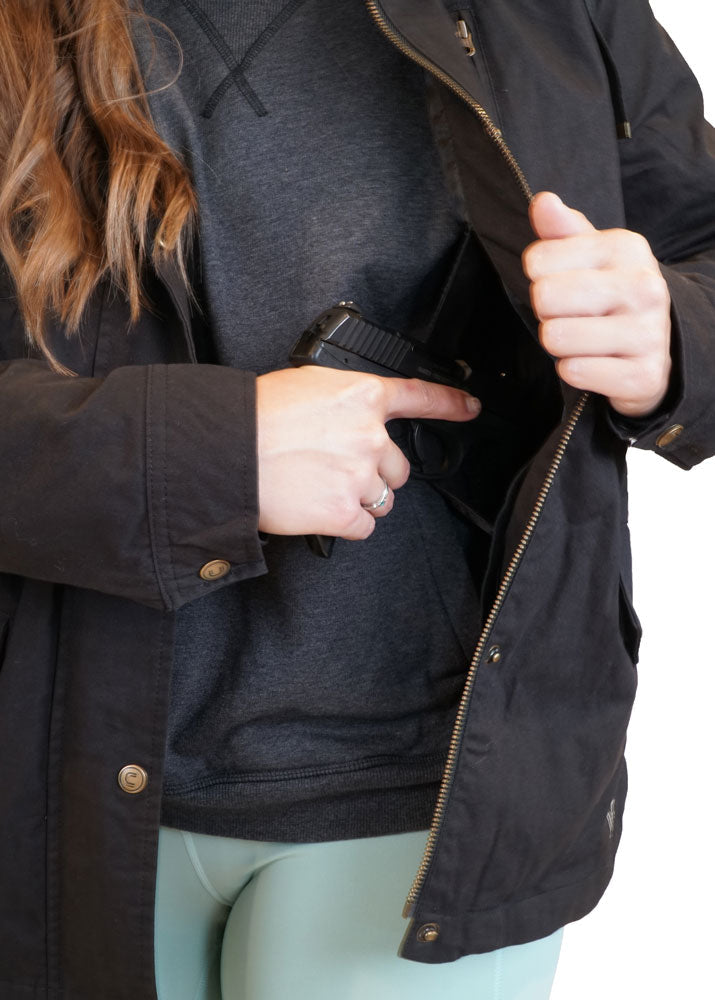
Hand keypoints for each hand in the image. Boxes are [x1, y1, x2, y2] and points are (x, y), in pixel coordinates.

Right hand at [255, 366, 479, 538]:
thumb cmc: (254, 417)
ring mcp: (360, 475)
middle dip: (375, 472)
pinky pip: (363, 525)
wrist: (226, 451)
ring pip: (383, 498)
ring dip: (360, 498)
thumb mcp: (305, 387)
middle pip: (398, 466)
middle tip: (336, 468)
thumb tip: (353, 421)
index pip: (418, 398)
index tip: (469, 407)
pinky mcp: (345, 512)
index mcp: (361, 396)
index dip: (449, 404)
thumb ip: (342, 403)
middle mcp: (370, 436)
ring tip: (320, 487)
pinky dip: (345, 522)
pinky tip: (317, 507)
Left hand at [522, 191, 671, 417]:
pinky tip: (596, 364)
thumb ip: (562, 230)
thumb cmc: (611, 296)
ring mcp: (648, 333)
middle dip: (547, 313)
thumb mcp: (591, 256)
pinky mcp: (643, 376)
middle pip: (545, 297)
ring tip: (585, 340)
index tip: (564, 285)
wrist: (656, 349)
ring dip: (560, 346)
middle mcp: (644, 287)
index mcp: (626, 248)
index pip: (538, 260)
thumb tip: (543, 203)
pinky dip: (576, 372)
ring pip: (556, 338)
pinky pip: (574, 372)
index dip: (540, 278)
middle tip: (572, 317)